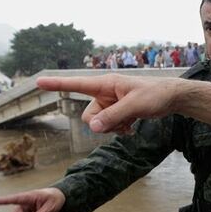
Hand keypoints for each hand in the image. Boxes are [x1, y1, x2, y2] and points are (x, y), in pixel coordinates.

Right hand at [37, 75, 177, 133]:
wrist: (171, 98)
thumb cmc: (155, 94)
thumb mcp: (134, 105)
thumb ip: (113, 116)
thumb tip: (93, 127)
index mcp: (105, 84)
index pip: (76, 84)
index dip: (57, 84)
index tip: (39, 81)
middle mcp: (104, 94)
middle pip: (89, 116)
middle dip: (102, 124)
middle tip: (122, 122)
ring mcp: (110, 104)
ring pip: (99, 124)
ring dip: (112, 128)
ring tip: (129, 123)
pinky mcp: (117, 112)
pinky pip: (108, 127)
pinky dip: (118, 130)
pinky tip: (131, 128)